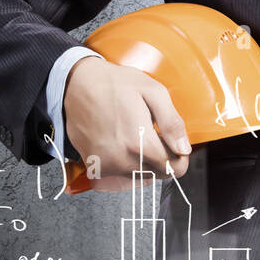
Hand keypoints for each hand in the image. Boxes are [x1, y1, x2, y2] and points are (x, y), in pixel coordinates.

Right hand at [63, 56, 190, 191]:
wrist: (75, 83)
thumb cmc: (114, 83)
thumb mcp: (153, 92)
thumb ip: (172, 123)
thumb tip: (183, 148)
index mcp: (140, 143)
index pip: (173, 169)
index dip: (180, 157)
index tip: (175, 145)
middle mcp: (121, 160)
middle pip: (157, 173)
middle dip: (162, 157)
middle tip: (153, 134)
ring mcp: (105, 165)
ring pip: (139, 175)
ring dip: (143, 160)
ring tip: (135, 135)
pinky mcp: (94, 166)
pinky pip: (120, 174)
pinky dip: (126, 162)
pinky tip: (121, 141)